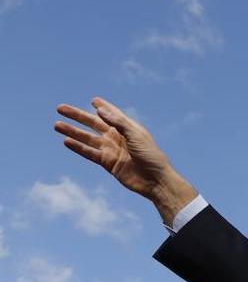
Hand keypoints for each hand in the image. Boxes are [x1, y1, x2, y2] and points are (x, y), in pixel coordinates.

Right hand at [54, 98, 196, 223]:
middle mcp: (118, 138)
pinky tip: (66, 141)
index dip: (103, 106)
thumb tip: (99, 110)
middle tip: (60, 108)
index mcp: (128, 128)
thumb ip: (118, 122)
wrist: (156, 181)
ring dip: (73, 132)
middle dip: (78, 116)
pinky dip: (78, 148)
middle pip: (94, 124)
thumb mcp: (136, 135)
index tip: (93, 100)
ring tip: (56, 125)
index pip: (112, 114)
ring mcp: (112, 151)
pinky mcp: (108, 163)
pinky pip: (90, 153)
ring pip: (88, 138)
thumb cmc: (151, 156)